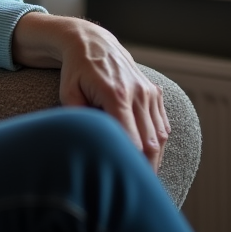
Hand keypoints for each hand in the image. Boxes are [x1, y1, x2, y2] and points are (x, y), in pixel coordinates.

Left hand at [11, 13, 169, 171]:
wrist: (91, 42)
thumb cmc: (75, 71)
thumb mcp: (68, 92)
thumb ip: (78, 117)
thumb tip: (89, 144)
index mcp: (115, 94)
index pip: (130, 138)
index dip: (130, 162)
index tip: (125, 180)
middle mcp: (137, 93)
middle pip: (149, 142)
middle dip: (145, 169)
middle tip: (137, 189)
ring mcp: (149, 92)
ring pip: (160, 136)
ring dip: (154, 159)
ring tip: (143, 178)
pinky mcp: (154, 92)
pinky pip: (163, 125)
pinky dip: (158, 143)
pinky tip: (149, 157)